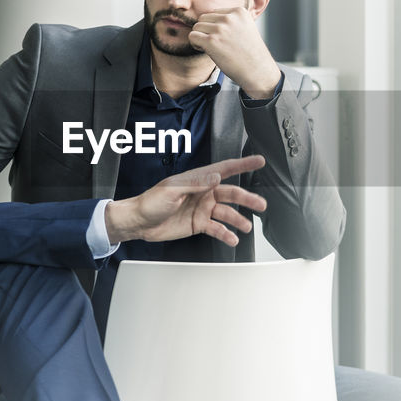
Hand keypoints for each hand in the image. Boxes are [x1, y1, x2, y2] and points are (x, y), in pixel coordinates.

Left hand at [105, 155, 267, 245]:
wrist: (139, 222)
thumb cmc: (150, 202)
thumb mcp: (172, 190)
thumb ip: (196, 183)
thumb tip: (216, 177)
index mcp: (198, 179)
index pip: (225, 169)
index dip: (243, 164)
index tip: (259, 161)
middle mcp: (203, 193)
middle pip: (231, 193)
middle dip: (247, 199)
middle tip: (261, 204)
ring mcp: (202, 209)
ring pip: (227, 212)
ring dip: (239, 219)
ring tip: (247, 226)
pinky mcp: (199, 224)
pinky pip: (217, 228)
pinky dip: (226, 234)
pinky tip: (232, 238)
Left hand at [188, 8, 281, 98]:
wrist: (257, 70)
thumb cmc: (250, 53)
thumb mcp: (245, 28)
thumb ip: (231, 20)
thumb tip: (208, 19)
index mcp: (239, 11)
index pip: (214, 13)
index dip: (215, 26)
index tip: (223, 38)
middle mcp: (229, 17)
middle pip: (203, 18)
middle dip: (205, 31)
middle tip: (215, 44)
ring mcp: (220, 29)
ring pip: (196, 27)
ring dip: (200, 37)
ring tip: (211, 48)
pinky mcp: (211, 41)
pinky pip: (193, 36)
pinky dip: (195, 44)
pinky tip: (205, 50)